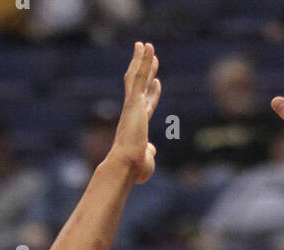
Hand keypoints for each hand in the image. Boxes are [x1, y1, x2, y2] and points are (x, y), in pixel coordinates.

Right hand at [110, 41, 160, 184]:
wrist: (125, 166)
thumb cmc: (134, 170)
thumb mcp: (146, 161)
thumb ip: (150, 153)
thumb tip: (152, 149)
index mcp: (137, 126)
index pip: (146, 105)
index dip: (152, 94)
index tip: (157, 83)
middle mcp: (133, 113)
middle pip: (141, 86)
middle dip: (147, 71)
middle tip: (152, 56)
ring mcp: (132, 106)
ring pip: (137, 77)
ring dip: (142, 60)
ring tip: (146, 45)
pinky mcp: (133, 101)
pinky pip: (138, 76)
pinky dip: (142, 61)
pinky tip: (145, 47)